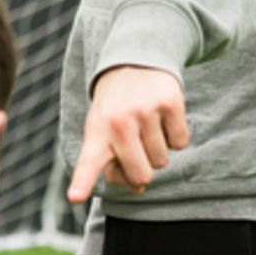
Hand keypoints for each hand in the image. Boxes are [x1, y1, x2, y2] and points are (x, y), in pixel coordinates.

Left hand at [67, 65, 188, 202]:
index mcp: (96, 131)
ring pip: (163, 161)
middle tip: (136, 141)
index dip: (82, 181)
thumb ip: (114, 165)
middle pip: (142, 176)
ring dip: (158, 147)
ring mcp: (145, 111)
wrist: (134, 57)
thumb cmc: (116, 107)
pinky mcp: (169, 102)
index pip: (89, 162)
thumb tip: (139, 188)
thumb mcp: (103, 131)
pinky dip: (175, 134)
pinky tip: (162, 114)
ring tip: (146, 122)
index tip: (75, 197)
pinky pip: (180, 142)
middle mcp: (118, 122)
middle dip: (143, 167)